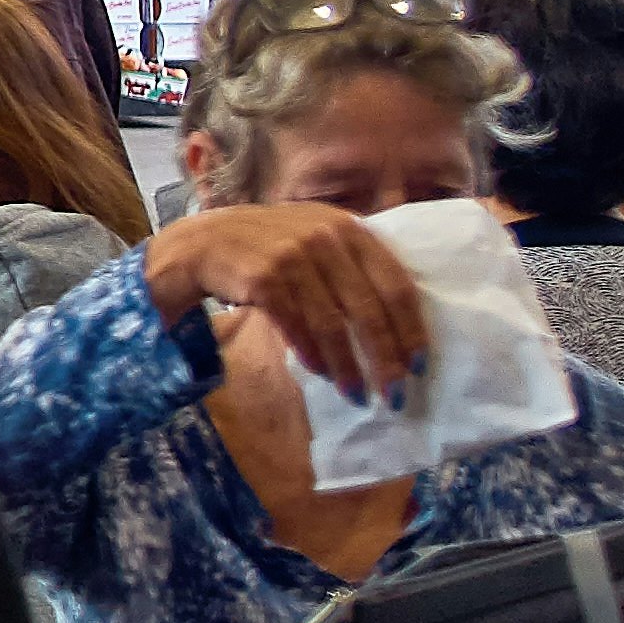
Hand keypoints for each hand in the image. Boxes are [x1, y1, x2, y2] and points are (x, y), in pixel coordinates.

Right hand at [150, 201, 425, 398]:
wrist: (204, 243)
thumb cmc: (271, 248)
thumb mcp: (318, 237)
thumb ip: (355, 261)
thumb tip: (401, 322)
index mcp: (349, 228)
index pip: (395, 283)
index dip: (411, 328)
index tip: (419, 365)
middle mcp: (324, 237)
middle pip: (368, 309)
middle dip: (385, 358)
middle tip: (395, 394)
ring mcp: (292, 255)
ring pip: (332, 323)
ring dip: (348, 366)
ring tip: (357, 395)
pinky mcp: (262, 277)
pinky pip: (296, 326)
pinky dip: (311, 354)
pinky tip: (321, 373)